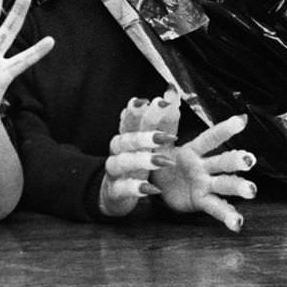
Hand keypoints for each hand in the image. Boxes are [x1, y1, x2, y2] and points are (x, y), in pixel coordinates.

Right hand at [98, 102, 177, 217]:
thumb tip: (172, 92)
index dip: (139, 110)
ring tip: (164, 161)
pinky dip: (136, 188)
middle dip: (145, 135)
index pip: (130, 119)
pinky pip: (124, 188)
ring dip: (143, 160)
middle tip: (166, 136)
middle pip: (127, 139)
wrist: (114, 194)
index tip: (153, 102)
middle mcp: (118, 150)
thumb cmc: (136, 163)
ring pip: (123, 162)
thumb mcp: (150, 143)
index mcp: (127, 136)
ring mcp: (115, 171)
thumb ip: (163, 120)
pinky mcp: (116, 191)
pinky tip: (152, 188)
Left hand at [154, 114, 256, 231]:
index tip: (241, 120)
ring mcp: (205, 184)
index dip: (224, 129)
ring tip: (252, 191)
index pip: (210, 138)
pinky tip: (238, 224)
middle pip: (223, 162)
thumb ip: (161, 121)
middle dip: (237, 160)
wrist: (155, 184)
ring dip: (239, 187)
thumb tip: (164, 95)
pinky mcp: (202, 201)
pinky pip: (216, 208)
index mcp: (193, 150)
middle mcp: (204, 166)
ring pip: (225, 184)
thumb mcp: (156, 142)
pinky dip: (228, 216)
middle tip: (250, 160)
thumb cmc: (160, 158)